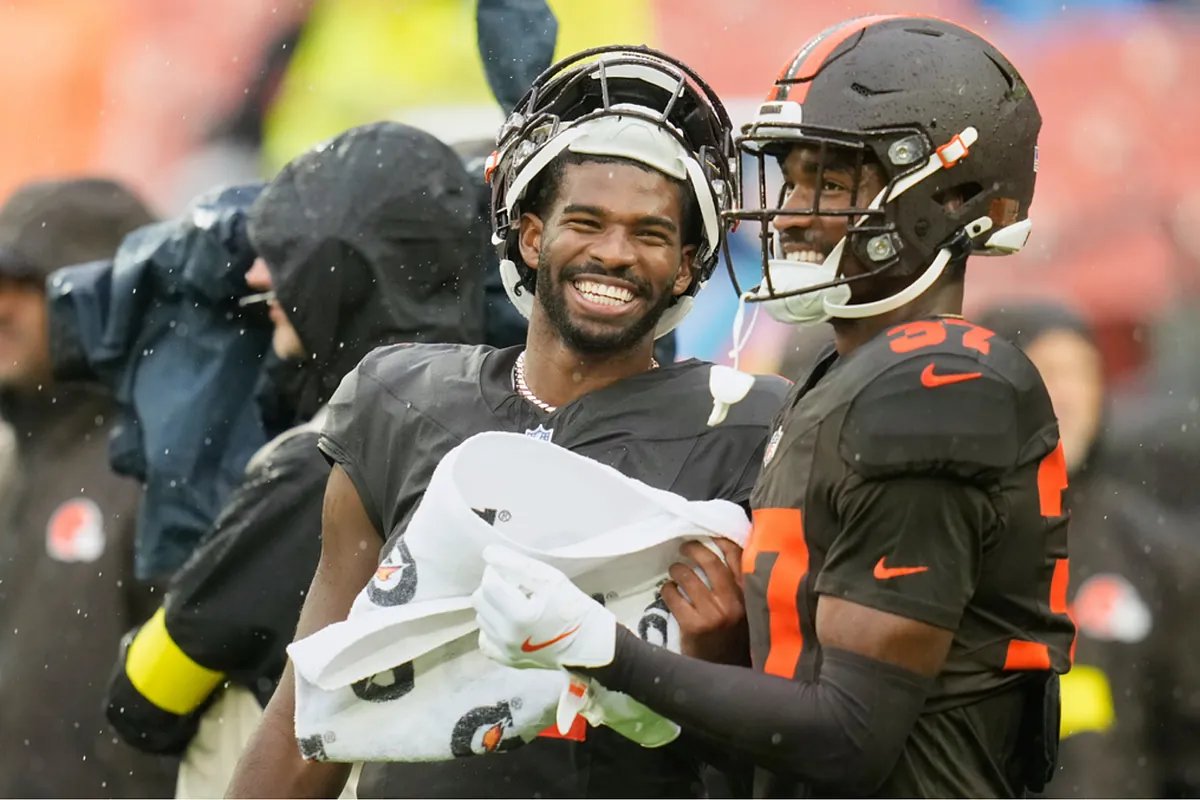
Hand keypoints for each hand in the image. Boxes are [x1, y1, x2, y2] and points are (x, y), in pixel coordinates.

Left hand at [472, 545, 616, 670]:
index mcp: (520, 616)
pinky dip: (493, 627)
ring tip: (516, 605)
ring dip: (494, 606)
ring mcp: (505, 652)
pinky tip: (509, 623)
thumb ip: (518, 565)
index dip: (497, 571)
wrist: (589, 644)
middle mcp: (507, 636)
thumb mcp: (551, 579)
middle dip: (493, 586)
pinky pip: (485, 639)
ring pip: (481, 617)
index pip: (490, 584)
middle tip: (514, 586)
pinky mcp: (506, 661)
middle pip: (480, 600)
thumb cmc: (573, 608)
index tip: (510, 570)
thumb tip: (488, 553)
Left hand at [661, 538, 748, 664]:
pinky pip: (673, 596)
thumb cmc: (734, 638)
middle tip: (685, 547)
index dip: (721, 541)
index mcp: (749, 594)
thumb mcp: (746, 610)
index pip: (737, 556)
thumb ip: (739, 587)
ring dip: (677, 569)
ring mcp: (714, 614)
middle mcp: (734, 602)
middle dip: (694, 549)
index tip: (709, 536)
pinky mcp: (694, 626)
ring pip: (688, 577)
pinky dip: (667, 590)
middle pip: (710, 561)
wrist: (726, 673)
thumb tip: (721, 552)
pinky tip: (669, 592)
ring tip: (675, 571)